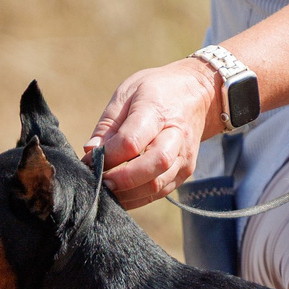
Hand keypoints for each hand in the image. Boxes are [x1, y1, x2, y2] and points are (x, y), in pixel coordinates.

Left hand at [89, 57, 224, 210]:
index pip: (132, 141)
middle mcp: (177, 135)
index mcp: (158, 110)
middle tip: (99, 181)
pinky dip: (138, 197)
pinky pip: (160, 192)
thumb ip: (108, 124)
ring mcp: (184, 156)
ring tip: (106, 190)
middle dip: (122, 179)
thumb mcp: (127, 93)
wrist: (199, 94)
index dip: (108, 156)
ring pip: (157, 184)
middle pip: (153, 165)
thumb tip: (90, 151)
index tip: (89, 160)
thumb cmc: (157, 91)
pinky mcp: (185, 171)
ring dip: (128, 193)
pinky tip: (121, 193)